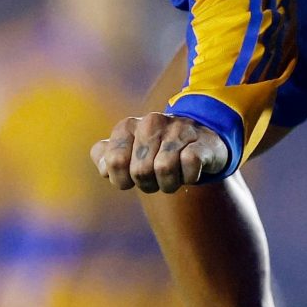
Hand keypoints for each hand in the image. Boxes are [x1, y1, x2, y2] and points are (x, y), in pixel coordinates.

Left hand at [91, 112, 227, 193]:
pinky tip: (190, 170)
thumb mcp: (128, 152)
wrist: (199, 140)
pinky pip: (190, 166)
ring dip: (168, 183)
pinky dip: (189, 177)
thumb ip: (107, 157)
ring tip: (174, 175)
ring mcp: (177, 130)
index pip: (114, 162)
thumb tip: (105, 169)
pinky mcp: (202, 141)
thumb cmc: (156, 152)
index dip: (123, 180)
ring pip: (164, 169)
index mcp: (128, 126)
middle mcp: (151, 123)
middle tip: (157, 177)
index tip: (133, 175)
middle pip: (140, 172)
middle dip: (148, 184)